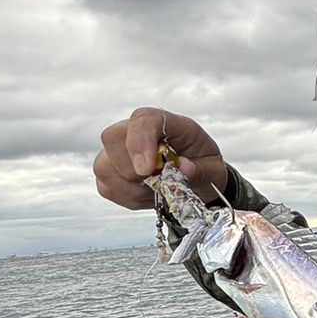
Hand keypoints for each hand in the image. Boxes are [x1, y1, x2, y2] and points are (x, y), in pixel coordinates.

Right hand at [93, 108, 228, 209]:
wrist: (197, 179)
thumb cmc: (203, 164)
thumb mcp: (212, 167)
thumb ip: (200, 169)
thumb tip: (184, 168)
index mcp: (165, 122)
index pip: (142, 120)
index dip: (139, 142)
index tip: (146, 169)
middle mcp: (135, 131)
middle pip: (113, 139)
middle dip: (133, 169)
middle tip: (159, 181)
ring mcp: (117, 151)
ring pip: (104, 166)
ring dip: (131, 188)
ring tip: (156, 190)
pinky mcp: (110, 173)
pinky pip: (106, 187)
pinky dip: (128, 198)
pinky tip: (147, 195)